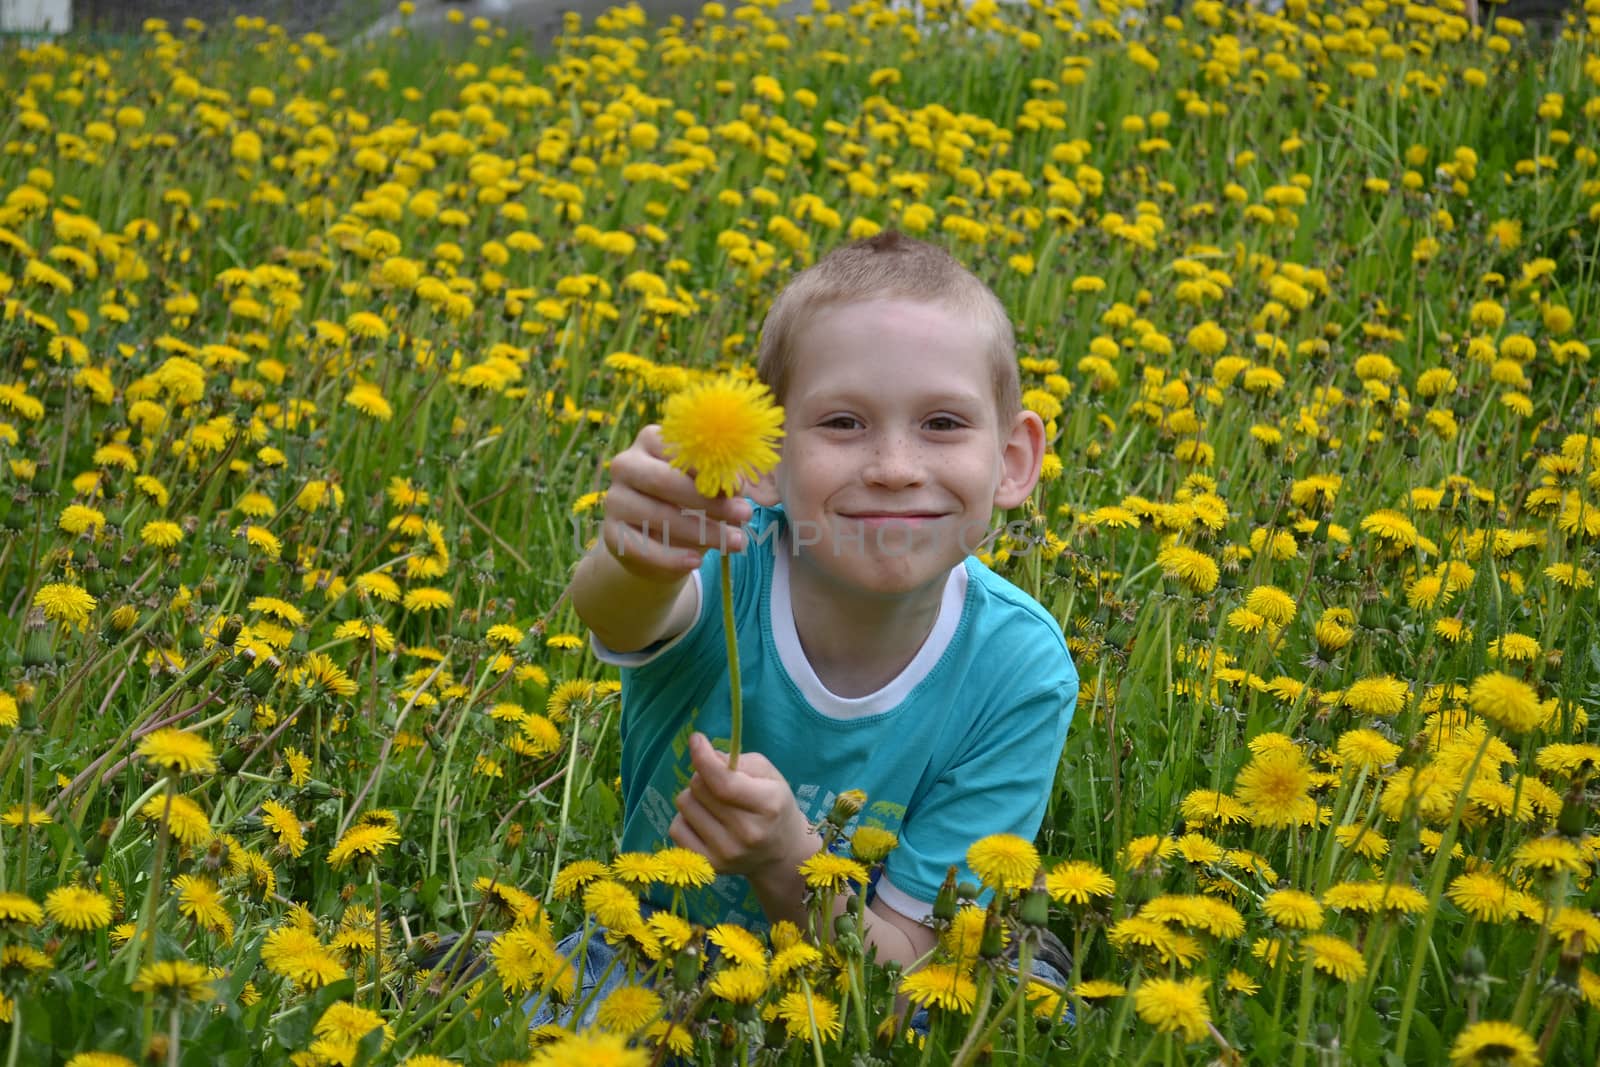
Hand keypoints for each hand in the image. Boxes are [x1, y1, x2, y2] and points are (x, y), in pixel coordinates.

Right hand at [601, 425, 751, 582]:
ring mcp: (615, 499)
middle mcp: (626, 464)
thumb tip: (737, 483)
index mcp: (651, 441)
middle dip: (709, 501)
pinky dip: (671, 557)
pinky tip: (696, 562)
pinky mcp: (611, 533)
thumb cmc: (690, 504)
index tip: (741, 488)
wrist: (660, 545)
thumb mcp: (709, 488)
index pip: (679, 448)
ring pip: (657, 515)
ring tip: (735, 542)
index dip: (711, 468)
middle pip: (665, 481)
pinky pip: (641, 546)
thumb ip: (722, 480)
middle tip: (745, 515)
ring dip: (701, 531)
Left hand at [669, 733, 817, 881]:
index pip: (724, 782)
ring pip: (684, 804)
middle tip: (718, 783)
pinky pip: (675, 828)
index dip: (704, 758)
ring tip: (713, 804)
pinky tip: (704, 822)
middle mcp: (747, 833)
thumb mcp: (769, 775)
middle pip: (699, 788)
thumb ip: (738, 760)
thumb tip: (704, 754)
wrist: (781, 853)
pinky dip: (686, 818)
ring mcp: (726, 853)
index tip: (696, 739)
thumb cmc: (773, 805)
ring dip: (694, 797)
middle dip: (704, 776)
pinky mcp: (708, 866)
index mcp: (768, 805)